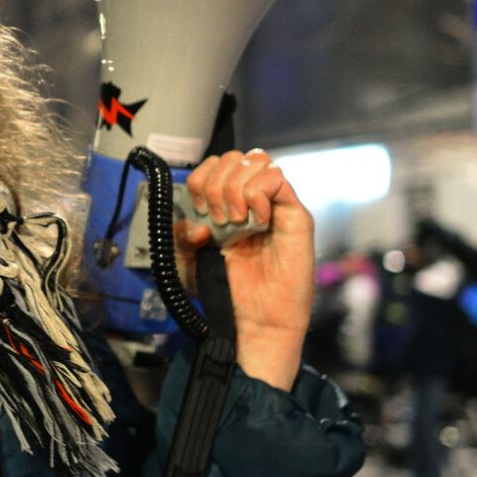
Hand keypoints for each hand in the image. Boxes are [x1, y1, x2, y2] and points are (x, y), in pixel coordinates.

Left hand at [176, 150, 314, 389]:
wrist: (257, 319)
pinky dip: (258, 195)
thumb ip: (182, 237)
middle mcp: (252, 199)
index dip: (202, 180)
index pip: (216, 164)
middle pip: (235, 157)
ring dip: (236, 188)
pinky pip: (277, 179)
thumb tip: (195, 223)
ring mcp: (275, 205)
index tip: (199, 211)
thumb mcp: (190, 263)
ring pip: (257, 160)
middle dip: (216, 183)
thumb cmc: (229, 291)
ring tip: (234, 221)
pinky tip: (254, 222)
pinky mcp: (295, 215)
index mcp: (227, 204)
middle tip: (217, 218)